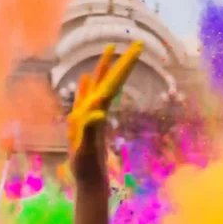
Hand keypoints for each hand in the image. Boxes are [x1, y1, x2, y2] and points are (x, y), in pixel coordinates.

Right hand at [67, 42, 142, 184]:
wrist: (90, 180)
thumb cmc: (87, 167)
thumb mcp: (87, 149)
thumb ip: (91, 130)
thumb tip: (98, 112)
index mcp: (99, 111)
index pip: (114, 82)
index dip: (124, 65)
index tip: (138, 47)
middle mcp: (98, 109)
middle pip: (111, 80)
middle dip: (122, 61)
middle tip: (137, 43)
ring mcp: (91, 114)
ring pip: (100, 85)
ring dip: (104, 68)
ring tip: (109, 49)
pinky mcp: (84, 121)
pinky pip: (86, 97)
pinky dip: (87, 85)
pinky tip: (86, 77)